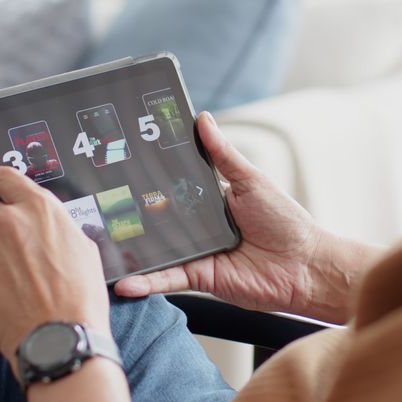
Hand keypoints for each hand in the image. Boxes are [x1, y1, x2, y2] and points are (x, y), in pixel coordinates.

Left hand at [0, 165, 110, 359]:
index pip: (5, 178)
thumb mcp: (83, 250)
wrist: (59, 338)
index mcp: (40, 209)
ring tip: (18, 289)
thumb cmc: (80, 298)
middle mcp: (8, 221)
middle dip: (0, 233)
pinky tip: (6, 301)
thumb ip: (56, 229)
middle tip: (18, 260)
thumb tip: (45, 230)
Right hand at [114, 113, 373, 322]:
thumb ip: (223, 155)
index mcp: (210, 200)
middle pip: (158, 219)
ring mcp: (196, 253)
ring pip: (156, 250)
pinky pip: (168, 278)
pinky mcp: (199, 278)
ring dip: (130, 252)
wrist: (305, 265)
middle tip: (95, 206)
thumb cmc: (286, 221)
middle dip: (129, 214)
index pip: (172, 187)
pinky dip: (147, 281)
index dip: (149, 179)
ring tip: (98, 246)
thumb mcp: (251, 181)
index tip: (120, 166)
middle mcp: (199, 226)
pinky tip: (123, 282)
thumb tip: (203, 119)